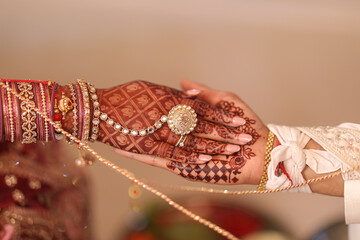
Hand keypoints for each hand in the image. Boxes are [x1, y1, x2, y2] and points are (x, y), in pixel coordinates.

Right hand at [115, 80, 268, 184]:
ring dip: (132, 143)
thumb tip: (183, 82)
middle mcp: (184, 140)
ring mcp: (184, 154)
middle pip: (155, 134)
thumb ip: (203, 94)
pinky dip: (143, 158)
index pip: (164, 116)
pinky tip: (125, 150)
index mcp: (192, 123)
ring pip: (152, 148)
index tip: (129, 101)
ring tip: (109, 135)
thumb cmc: (245, 123)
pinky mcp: (187, 167)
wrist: (261, 149)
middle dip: (135, 128)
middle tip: (112, 120)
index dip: (147, 110)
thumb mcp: (224, 100)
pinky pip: (162, 162)